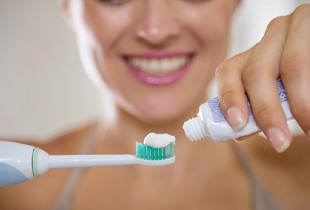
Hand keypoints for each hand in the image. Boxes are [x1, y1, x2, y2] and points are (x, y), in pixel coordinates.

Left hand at [215, 4, 309, 152]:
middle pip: (256, 72)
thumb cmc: (302, 81)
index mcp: (254, 53)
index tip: (237, 125)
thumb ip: (259, 106)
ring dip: (300, 105)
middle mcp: (271, 35)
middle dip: (266, 111)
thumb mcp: (279, 89)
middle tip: (279, 141)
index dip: (229, 98)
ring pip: (290, 66)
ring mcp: (295, 26)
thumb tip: (239, 132)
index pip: (229, 71)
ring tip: (309, 129)